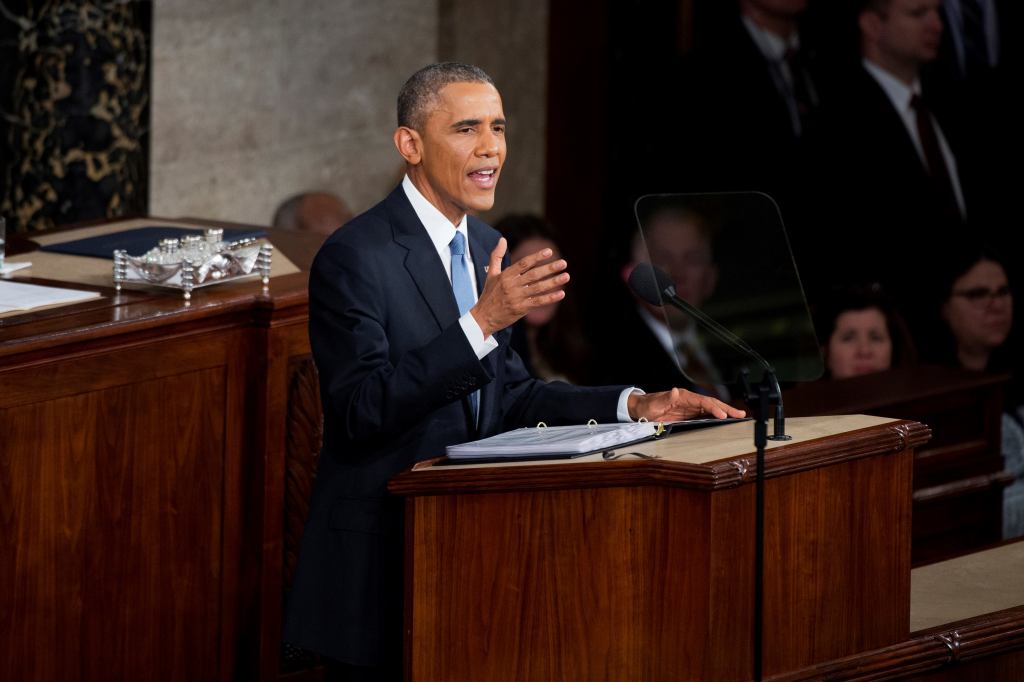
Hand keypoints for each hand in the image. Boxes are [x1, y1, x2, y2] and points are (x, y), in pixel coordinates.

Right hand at [471, 238, 568, 337]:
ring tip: (566, 276)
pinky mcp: (521, 309)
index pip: (523, 263)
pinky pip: (537, 302)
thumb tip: (502, 239)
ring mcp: (516, 297)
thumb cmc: (489, 294)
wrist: (483, 317)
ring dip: (553, 282)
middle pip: (533, 275)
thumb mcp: (491, 274)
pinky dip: (550, 298)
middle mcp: (511, 285)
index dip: (537, 257)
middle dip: (550, 268)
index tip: (549, 251)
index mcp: (505, 275)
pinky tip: (561, 294)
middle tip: (564, 263)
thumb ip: (496, 256)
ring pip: (538, 288)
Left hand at [627, 387, 745, 421]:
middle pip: (711, 403)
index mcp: (683, 396)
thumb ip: (665, 398)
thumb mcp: (654, 404)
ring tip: (739, 416)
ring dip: (725, 412)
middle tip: (740, 414)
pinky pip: (705, 414)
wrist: (641, 408)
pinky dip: (717, 416)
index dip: (713, 408)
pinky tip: (725, 419)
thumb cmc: (647, 405)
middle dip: (726, 408)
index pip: (702, 401)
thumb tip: (675, 390)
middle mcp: (689, 399)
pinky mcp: (689, 413)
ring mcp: (690, 406)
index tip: (723, 415)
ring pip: (711, 408)